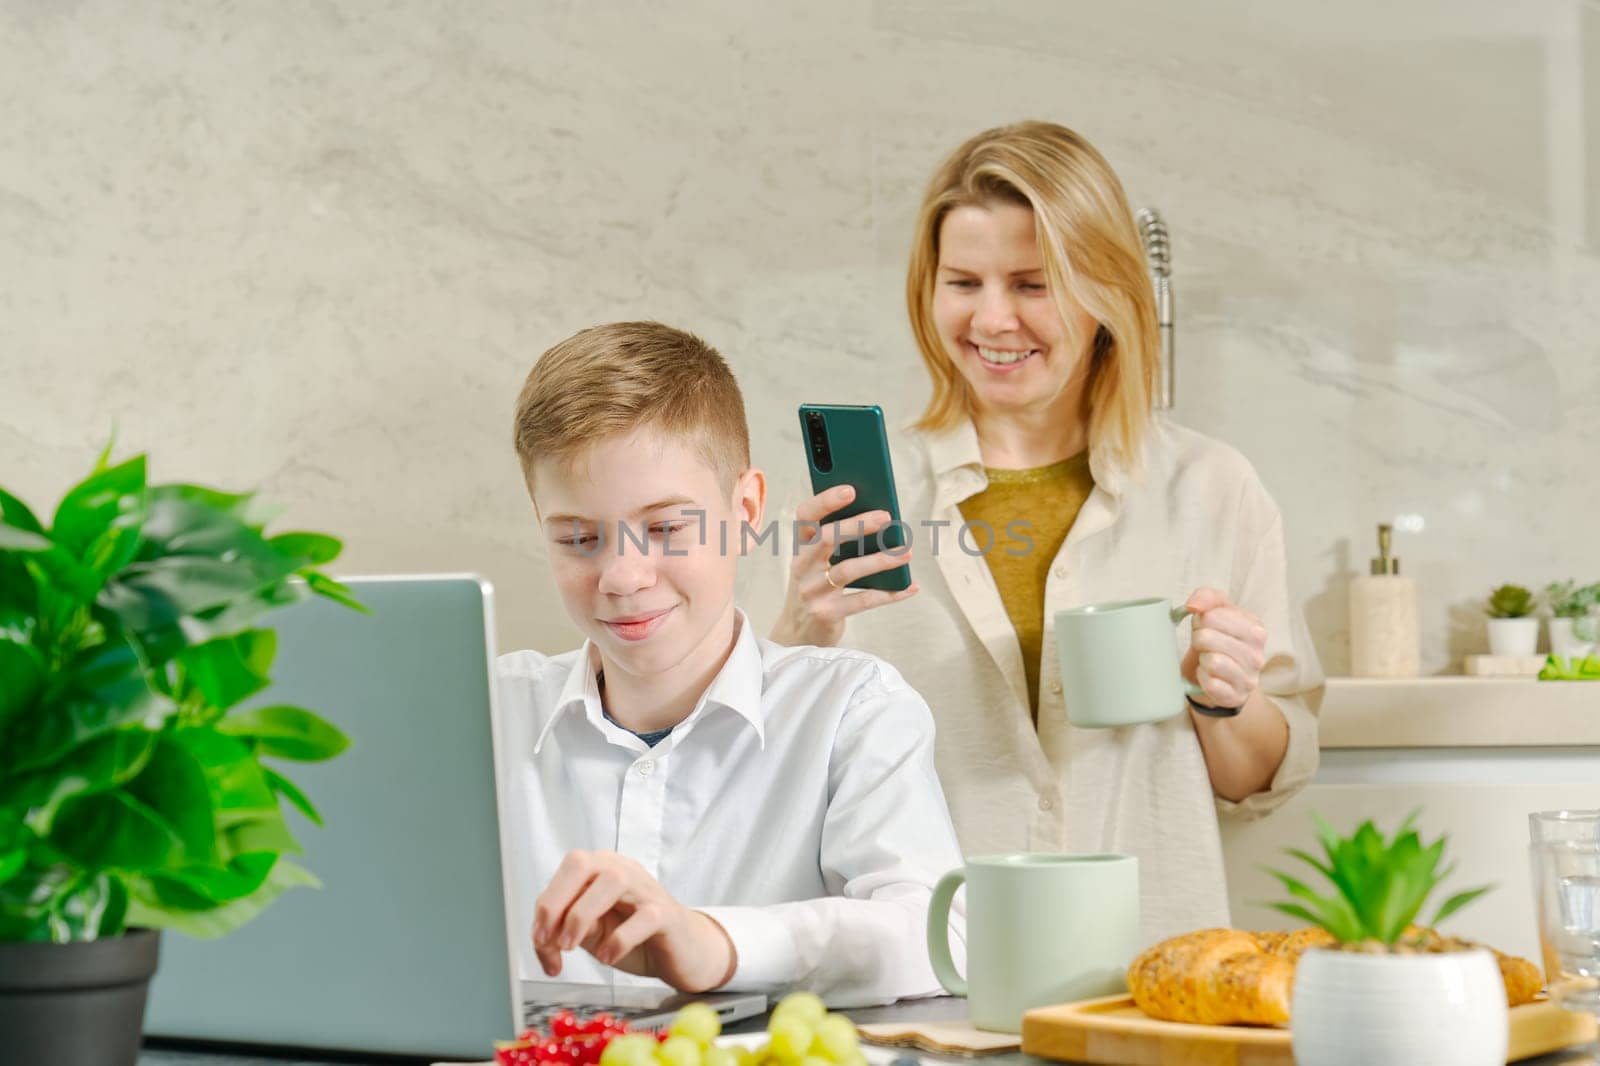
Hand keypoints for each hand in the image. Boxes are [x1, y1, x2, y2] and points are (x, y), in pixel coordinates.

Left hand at [530, 850, 734, 992]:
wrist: (684, 952)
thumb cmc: (637, 937)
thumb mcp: (595, 932)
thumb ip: (569, 928)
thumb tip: (545, 936)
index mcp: (601, 869)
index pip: (566, 872)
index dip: (545, 905)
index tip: (539, 940)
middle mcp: (623, 869)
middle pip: (582, 864)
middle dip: (557, 902)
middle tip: (550, 939)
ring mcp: (647, 889)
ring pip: (612, 882)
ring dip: (582, 915)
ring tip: (572, 946)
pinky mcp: (667, 914)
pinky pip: (644, 917)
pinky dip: (619, 939)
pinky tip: (608, 957)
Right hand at [769, 485, 917, 646]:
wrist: (799, 632)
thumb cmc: (818, 585)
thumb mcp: (818, 561)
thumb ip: (839, 540)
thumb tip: (881, 517)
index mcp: (800, 546)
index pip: (805, 515)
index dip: (825, 501)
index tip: (851, 490)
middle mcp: (801, 566)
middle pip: (826, 538)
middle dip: (858, 525)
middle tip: (887, 516)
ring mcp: (811, 591)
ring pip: (847, 570)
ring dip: (881, 559)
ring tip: (906, 552)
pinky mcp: (825, 614)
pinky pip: (862, 601)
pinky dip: (889, 594)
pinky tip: (910, 586)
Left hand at [1180, 587, 1265, 710]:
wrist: (1219, 676)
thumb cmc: (1217, 639)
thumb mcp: (1215, 612)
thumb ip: (1206, 597)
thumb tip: (1193, 605)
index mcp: (1256, 629)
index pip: (1212, 615)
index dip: (1201, 620)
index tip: (1206, 627)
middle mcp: (1258, 654)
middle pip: (1207, 637)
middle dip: (1198, 639)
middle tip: (1204, 645)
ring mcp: (1249, 678)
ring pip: (1210, 661)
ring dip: (1202, 659)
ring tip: (1208, 659)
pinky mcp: (1236, 696)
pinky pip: (1210, 683)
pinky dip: (1202, 678)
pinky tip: (1208, 676)